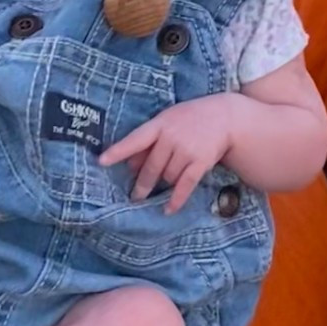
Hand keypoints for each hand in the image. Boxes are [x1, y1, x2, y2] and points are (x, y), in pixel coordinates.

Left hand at [100, 95, 235, 212]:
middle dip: (142, 184)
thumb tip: (130, 164)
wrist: (225, 116)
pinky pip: (185, 185)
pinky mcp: (201, 162)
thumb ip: (149, 140)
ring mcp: (187, 150)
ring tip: (165, 183)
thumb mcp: (168, 121)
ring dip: (164, 183)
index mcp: (160, 124)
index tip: (102, 161)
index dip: (118, 151)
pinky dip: (176, 199)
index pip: (135, 139)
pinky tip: (168, 209)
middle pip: (151, 166)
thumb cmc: (190, 118)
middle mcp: (172, 137)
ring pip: (167, 176)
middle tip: (135, 196)